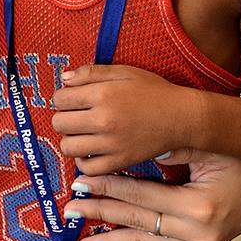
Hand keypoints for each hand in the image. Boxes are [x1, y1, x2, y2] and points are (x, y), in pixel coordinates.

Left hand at [52, 65, 194, 174]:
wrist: (182, 117)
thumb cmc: (153, 91)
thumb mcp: (123, 72)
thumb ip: (91, 72)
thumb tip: (64, 79)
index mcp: (102, 94)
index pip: (60, 99)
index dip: (63, 97)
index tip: (73, 99)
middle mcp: (104, 120)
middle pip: (59, 123)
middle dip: (63, 117)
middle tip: (76, 115)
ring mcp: (111, 144)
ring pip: (68, 147)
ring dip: (70, 139)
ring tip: (82, 133)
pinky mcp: (120, 162)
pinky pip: (87, 169)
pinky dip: (83, 162)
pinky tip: (90, 151)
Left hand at [63, 148, 240, 240]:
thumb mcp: (209, 145)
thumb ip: (173, 148)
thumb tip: (136, 152)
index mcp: (200, 207)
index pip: (141, 197)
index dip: (109, 189)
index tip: (81, 182)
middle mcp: (199, 234)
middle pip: (137, 222)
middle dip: (100, 214)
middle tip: (70, 209)